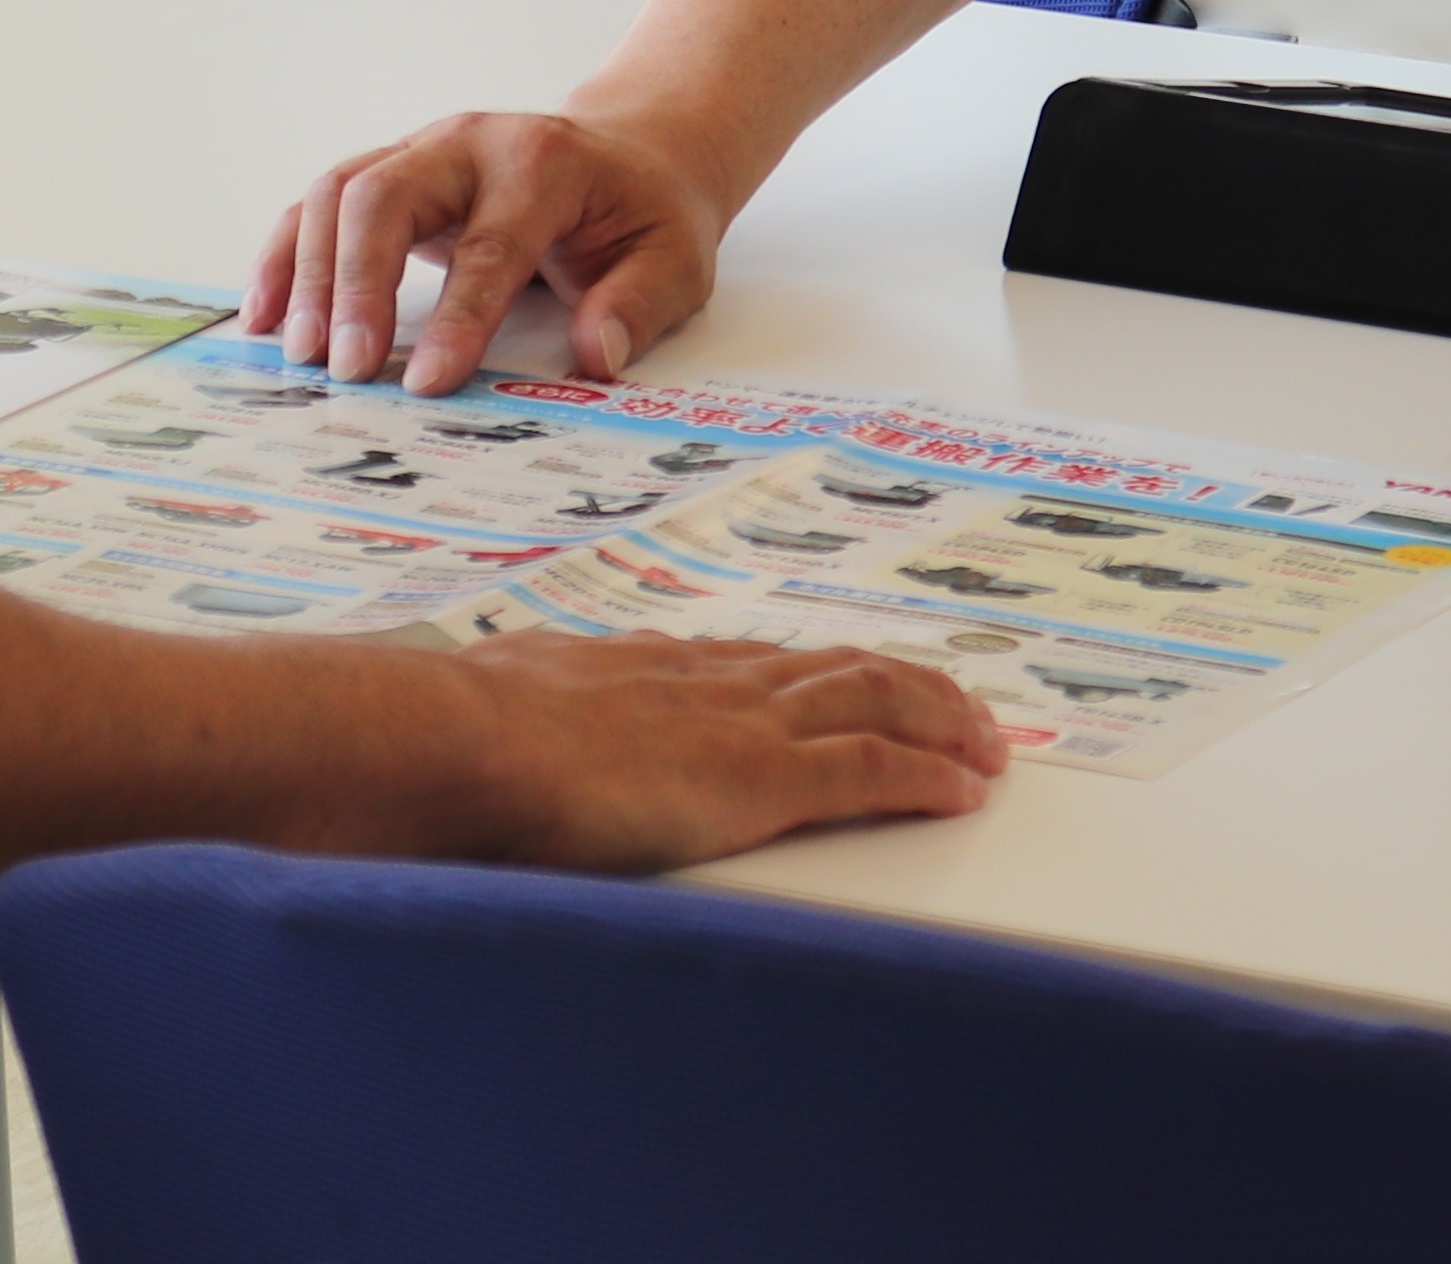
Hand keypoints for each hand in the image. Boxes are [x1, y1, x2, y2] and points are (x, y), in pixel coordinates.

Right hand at [249, 109, 731, 396]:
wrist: (632, 154)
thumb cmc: (646, 213)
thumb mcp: (675, 261)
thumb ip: (636, 306)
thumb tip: (594, 356)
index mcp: (544, 162)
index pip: (489, 242)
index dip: (457, 316)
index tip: (427, 384)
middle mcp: (469, 144)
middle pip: (385, 195)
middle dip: (357, 283)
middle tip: (346, 368)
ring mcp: (421, 150)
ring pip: (339, 192)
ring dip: (311, 273)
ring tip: (300, 354)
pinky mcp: (391, 171)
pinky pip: (320, 204)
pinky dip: (286, 255)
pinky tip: (265, 314)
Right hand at [443, 632, 1001, 862]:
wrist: (469, 741)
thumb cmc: (464, 732)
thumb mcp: (500, 697)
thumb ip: (521, 702)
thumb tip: (493, 702)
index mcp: (649, 667)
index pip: (760, 663)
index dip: (818, 673)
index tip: (850, 680)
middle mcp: (711, 682)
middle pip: (835, 670)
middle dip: (904, 685)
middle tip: (958, 705)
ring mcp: (743, 724)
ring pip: (873, 702)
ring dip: (939, 719)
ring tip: (986, 742)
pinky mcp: (762, 780)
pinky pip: (871, 770)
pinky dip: (928, 775)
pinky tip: (965, 788)